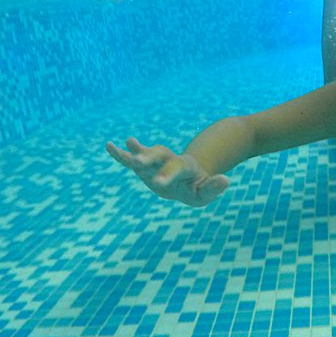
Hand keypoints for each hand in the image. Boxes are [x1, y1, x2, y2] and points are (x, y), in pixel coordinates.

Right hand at [105, 137, 229, 206]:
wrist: (189, 176)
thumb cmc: (197, 187)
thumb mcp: (206, 192)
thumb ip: (214, 187)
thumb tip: (226, 180)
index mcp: (184, 168)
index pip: (175, 170)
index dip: (168, 176)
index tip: (158, 184)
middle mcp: (168, 161)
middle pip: (158, 157)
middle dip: (148, 159)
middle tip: (137, 162)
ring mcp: (156, 162)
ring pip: (145, 154)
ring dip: (133, 153)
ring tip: (119, 144)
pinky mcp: (145, 165)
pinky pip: (132, 158)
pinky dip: (121, 153)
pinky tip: (109, 146)